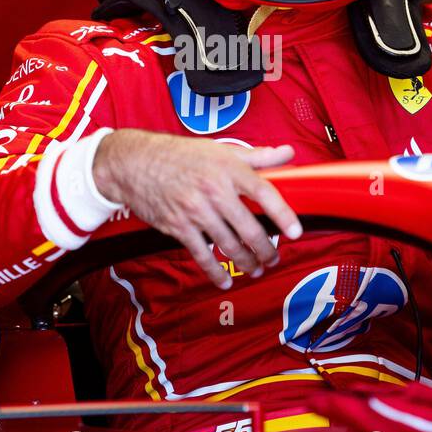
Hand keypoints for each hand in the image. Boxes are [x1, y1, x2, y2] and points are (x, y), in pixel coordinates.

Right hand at [93, 129, 303, 288]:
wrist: (135, 164)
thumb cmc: (180, 155)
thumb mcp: (219, 149)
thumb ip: (257, 156)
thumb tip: (287, 153)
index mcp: (228, 169)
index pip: (264, 193)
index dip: (283, 215)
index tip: (296, 232)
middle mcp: (214, 191)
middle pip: (249, 228)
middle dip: (266, 249)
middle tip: (274, 258)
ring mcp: (195, 211)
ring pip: (228, 245)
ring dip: (246, 262)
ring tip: (255, 269)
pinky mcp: (178, 227)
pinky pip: (201, 255)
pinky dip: (214, 272)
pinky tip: (224, 281)